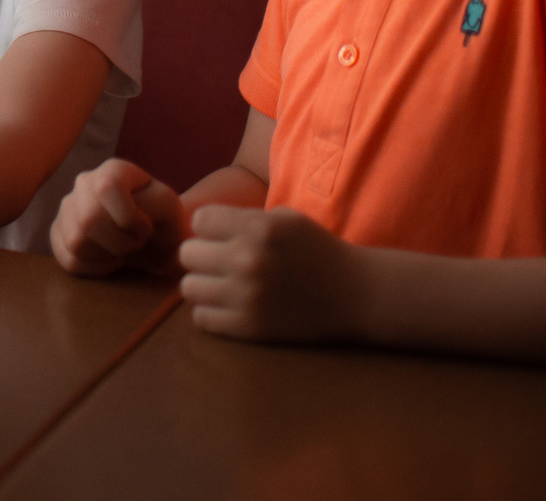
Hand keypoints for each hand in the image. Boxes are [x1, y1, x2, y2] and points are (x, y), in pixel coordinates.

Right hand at [52, 158, 185, 277]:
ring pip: (76, 241)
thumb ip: (150, 205)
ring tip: (122, 251)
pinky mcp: (58, 232)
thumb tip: (120, 215)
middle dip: (120, 243)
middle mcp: (85, 182)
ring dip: (107, 256)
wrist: (156, 244)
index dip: (129, 218)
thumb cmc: (164, 224)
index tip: (146, 230)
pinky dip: (94, 269)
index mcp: (114, 170)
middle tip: (136, 244)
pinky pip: (68, 259)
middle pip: (88, 219)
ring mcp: (67, 206)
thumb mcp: (169, 210)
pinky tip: (108, 261)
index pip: (107, 188)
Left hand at [177, 203, 365, 343]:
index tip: (225, 236)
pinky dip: (211, 312)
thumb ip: (242, 218)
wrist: (358, 294)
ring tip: (222, 284)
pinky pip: (202, 318)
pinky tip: (229, 306)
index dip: (210, 227)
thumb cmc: (317, 250)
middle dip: (203, 255)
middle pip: (187, 254)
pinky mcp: (250, 328)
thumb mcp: (284, 218)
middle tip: (221, 261)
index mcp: (258, 228)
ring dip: (203, 284)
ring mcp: (247, 297)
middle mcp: (248, 260)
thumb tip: (197, 225)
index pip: (198, 220)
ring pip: (189, 288)